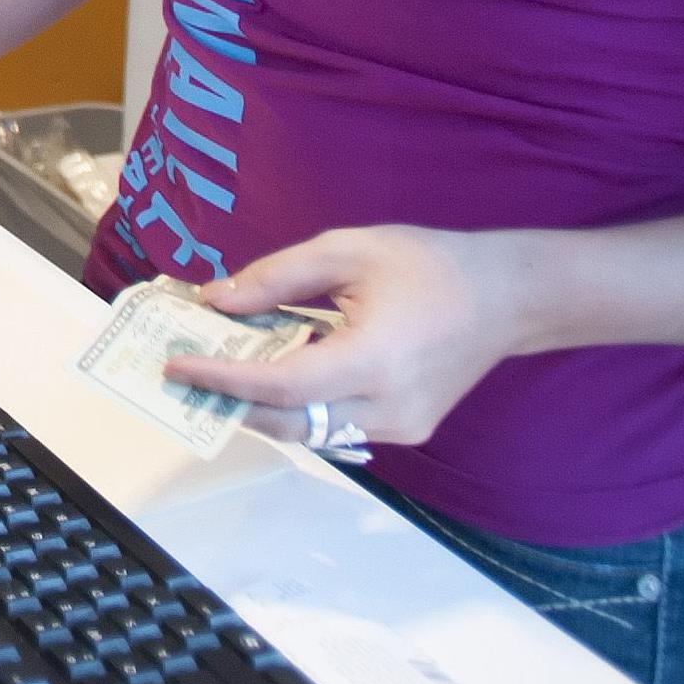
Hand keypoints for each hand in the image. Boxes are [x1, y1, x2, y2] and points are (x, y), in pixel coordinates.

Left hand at [160, 225, 538, 453]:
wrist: (508, 297)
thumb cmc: (429, 264)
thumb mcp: (346, 250)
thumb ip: (275, 278)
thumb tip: (215, 301)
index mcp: (374, 361)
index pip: (281, 386)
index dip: (222, 380)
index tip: (175, 368)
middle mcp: (388, 408)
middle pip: (291, 423)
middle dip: (232, 405)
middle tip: (185, 379)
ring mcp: (402, 427)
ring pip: (312, 433)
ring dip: (262, 409)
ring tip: (218, 377)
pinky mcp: (408, 429)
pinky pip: (337, 428)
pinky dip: (298, 408)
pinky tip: (272, 377)